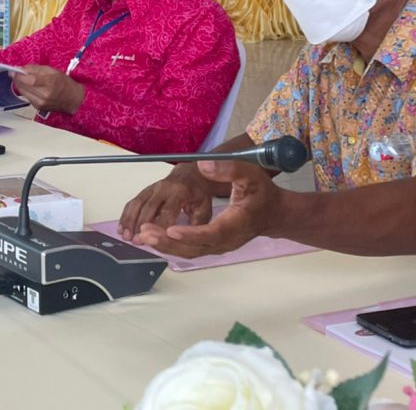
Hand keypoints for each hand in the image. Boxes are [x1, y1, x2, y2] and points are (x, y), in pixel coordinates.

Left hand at [12, 64, 83, 113]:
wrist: (72, 99)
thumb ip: (35, 69)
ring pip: (23, 92)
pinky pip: (26, 97)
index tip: (13, 70)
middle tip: (14, 72)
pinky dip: (24, 90)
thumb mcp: (52, 70)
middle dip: (16, 79)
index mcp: (50, 84)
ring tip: (20, 78)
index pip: (30, 80)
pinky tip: (27, 86)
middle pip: (24, 87)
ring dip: (19, 84)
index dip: (19, 75)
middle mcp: (44, 95)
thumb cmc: (63, 82)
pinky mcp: (37, 107)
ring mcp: (40, 103)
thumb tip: (21, 68)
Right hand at [118, 162, 215, 240]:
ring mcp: (153, 188)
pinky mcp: (146, 191)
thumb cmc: (197, 193)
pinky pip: (133, 202)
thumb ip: (196, 224)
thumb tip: (185, 239)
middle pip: (149, 207)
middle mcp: (164, 188)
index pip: (168, 210)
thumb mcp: (204, 207)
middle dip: (141, 225)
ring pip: (138, 203)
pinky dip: (126, 215)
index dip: (161, 226)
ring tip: (125, 236)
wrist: (190, 175)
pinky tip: (122, 228)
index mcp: (180, 191)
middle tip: (136, 240)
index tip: (156, 239)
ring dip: (129, 220)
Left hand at [134, 161, 281, 257]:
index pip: (212, 233)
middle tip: (145, 232)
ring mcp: (219, 246)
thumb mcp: (250, 174)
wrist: (272, 213)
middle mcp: (226, 240)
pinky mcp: (212, 246)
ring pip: (190, 251)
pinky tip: (154, 238)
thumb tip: (203, 165)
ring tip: (143, 235)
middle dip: (169, 242)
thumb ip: (229, 169)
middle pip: (196, 247)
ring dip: (165, 246)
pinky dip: (171, 246)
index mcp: (236, 223)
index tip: (170, 229)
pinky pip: (189, 250)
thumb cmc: (261, 192)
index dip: (191, 234)